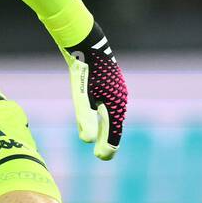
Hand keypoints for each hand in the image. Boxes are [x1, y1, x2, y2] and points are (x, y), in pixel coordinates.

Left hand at [64, 21, 127, 160]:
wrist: (86, 44)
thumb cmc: (83, 71)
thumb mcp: (81, 97)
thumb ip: (84, 119)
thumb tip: (86, 141)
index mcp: (115, 105)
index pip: (114, 132)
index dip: (108, 146)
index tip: (101, 158)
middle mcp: (120, 99)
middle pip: (115, 125)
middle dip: (109, 140)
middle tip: (102, 156)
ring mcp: (117, 91)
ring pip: (114, 115)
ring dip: (108, 128)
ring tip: (102, 140)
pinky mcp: (111, 84)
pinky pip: (111, 105)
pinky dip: (106, 116)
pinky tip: (100, 116)